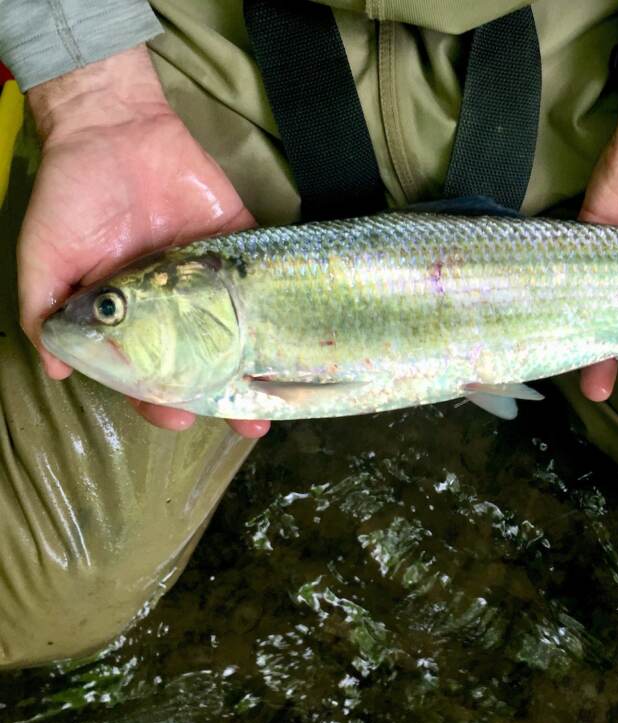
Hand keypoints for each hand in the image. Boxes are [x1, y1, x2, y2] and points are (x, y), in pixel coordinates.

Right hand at [18, 47, 268, 437]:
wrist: (116, 128)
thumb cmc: (73, 195)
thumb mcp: (45, 257)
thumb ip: (47, 313)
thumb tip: (57, 370)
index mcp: (130, 315)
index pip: (149, 370)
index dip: (162, 398)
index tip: (179, 418)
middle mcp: (174, 306)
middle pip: (203, 361)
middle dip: (222, 395)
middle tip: (245, 420)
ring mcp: (210, 279)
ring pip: (239, 334)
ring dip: (258, 368)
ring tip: (276, 398)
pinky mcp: (239, 248)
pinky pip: (262, 285)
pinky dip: (279, 312)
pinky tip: (294, 341)